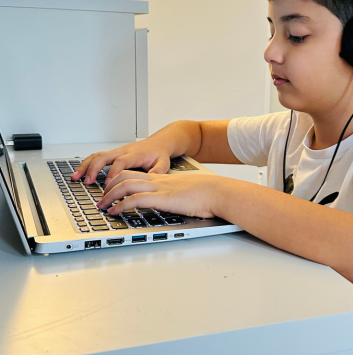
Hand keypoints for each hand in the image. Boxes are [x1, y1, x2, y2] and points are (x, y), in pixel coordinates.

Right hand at [71, 138, 172, 184]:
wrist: (160, 143)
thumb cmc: (160, 154)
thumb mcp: (164, 163)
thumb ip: (159, 171)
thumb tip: (152, 179)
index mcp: (135, 154)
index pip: (121, 162)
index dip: (113, 172)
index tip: (107, 184)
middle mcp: (124, 151)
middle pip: (104, 156)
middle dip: (94, 169)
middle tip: (87, 182)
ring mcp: (117, 151)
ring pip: (97, 155)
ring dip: (86, 166)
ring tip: (76, 177)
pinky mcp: (114, 154)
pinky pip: (97, 156)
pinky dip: (87, 164)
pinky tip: (80, 173)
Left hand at [97, 170, 220, 218]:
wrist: (218, 191)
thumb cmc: (207, 193)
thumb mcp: (185, 191)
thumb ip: (174, 194)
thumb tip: (172, 203)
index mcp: (163, 179)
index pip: (134, 173)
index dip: (119, 180)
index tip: (111, 190)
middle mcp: (158, 181)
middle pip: (125, 175)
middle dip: (109, 186)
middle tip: (102, 198)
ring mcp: (159, 188)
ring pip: (125, 184)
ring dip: (110, 196)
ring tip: (103, 206)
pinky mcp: (163, 199)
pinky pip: (135, 199)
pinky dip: (121, 205)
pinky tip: (115, 211)